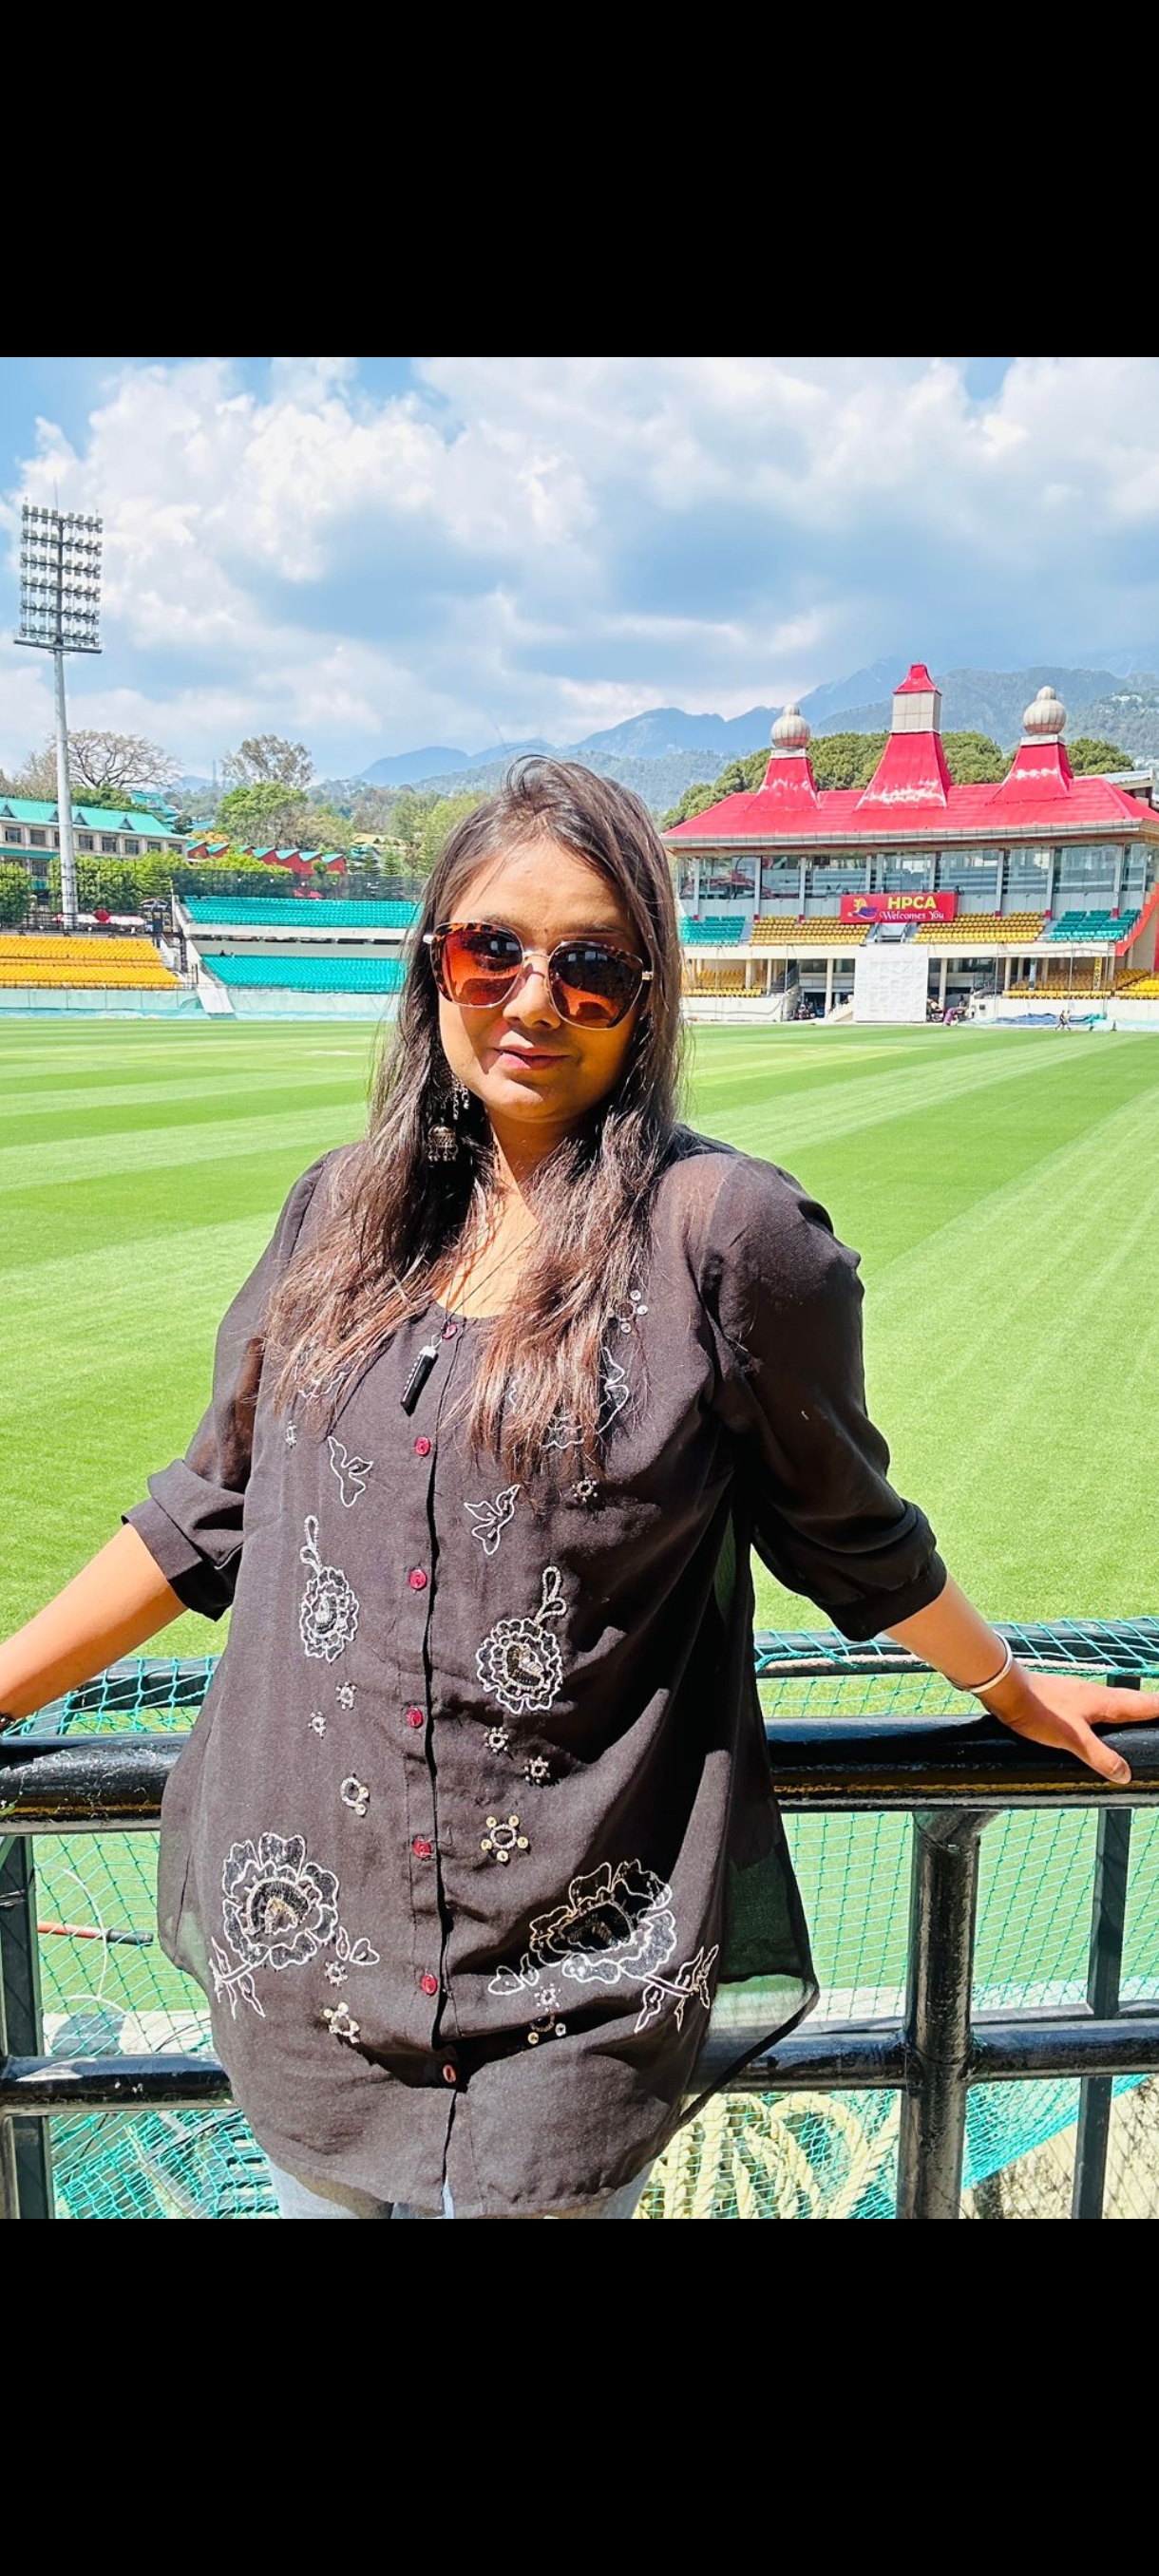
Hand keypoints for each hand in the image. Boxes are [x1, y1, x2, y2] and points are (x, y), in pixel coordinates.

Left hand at [979, 1663, 1158, 1784]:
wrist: (1007, 1690)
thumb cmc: (1040, 1711)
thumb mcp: (1073, 1739)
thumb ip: (1099, 1756)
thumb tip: (1126, 1775)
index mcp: (1105, 1702)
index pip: (1144, 1704)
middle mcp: (1097, 1696)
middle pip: (1133, 1701)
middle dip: (1152, 1707)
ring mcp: (1082, 1696)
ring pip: (1116, 1702)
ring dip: (1132, 1708)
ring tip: (1141, 1716)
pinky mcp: (1067, 1700)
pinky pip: (1100, 1706)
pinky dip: (1112, 1712)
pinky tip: (1103, 1720)